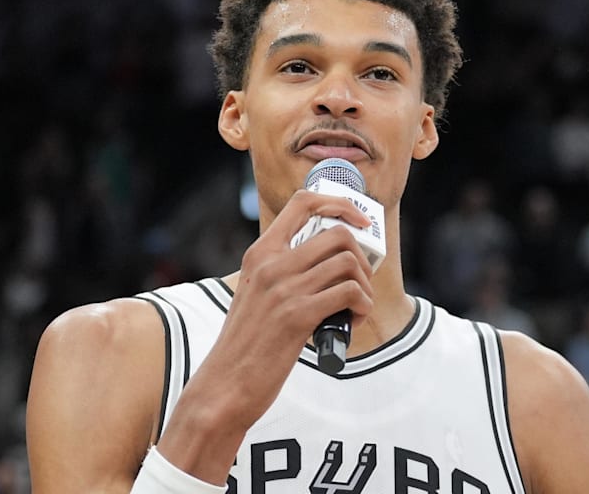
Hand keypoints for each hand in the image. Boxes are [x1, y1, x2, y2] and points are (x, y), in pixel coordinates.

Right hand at [155, 190, 373, 482]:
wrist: (224, 385)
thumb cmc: (245, 345)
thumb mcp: (256, 295)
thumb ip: (281, 273)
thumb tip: (329, 263)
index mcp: (260, 253)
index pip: (303, 203)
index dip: (340, 204)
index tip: (360, 220)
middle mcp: (271, 264)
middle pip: (338, 233)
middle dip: (362, 256)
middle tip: (360, 281)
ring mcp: (284, 289)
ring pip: (348, 262)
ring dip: (365, 286)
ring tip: (357, 307)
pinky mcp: (298, 316)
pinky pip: (350, 293)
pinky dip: (362, 306)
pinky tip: (353, 321)